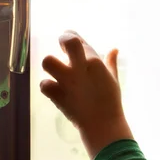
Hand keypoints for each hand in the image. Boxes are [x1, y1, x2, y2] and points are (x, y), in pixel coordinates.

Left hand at [40, 30, 132, 159]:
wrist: (103, 124)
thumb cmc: (111, 100)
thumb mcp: (113, 78)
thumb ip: (111, 62)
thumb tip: (114, 49)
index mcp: (94, 62)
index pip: (79, 40)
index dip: (71, 35)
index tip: (69, 37)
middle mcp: (80, 68)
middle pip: (67, 42)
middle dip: (63, 40)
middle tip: (63, 47)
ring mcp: (67, 81)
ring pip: (48, 61)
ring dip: (51, 65)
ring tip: (57, 71)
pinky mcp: (57, 95)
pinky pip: (44, 84)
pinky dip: (48, 86)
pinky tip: (55, 89)